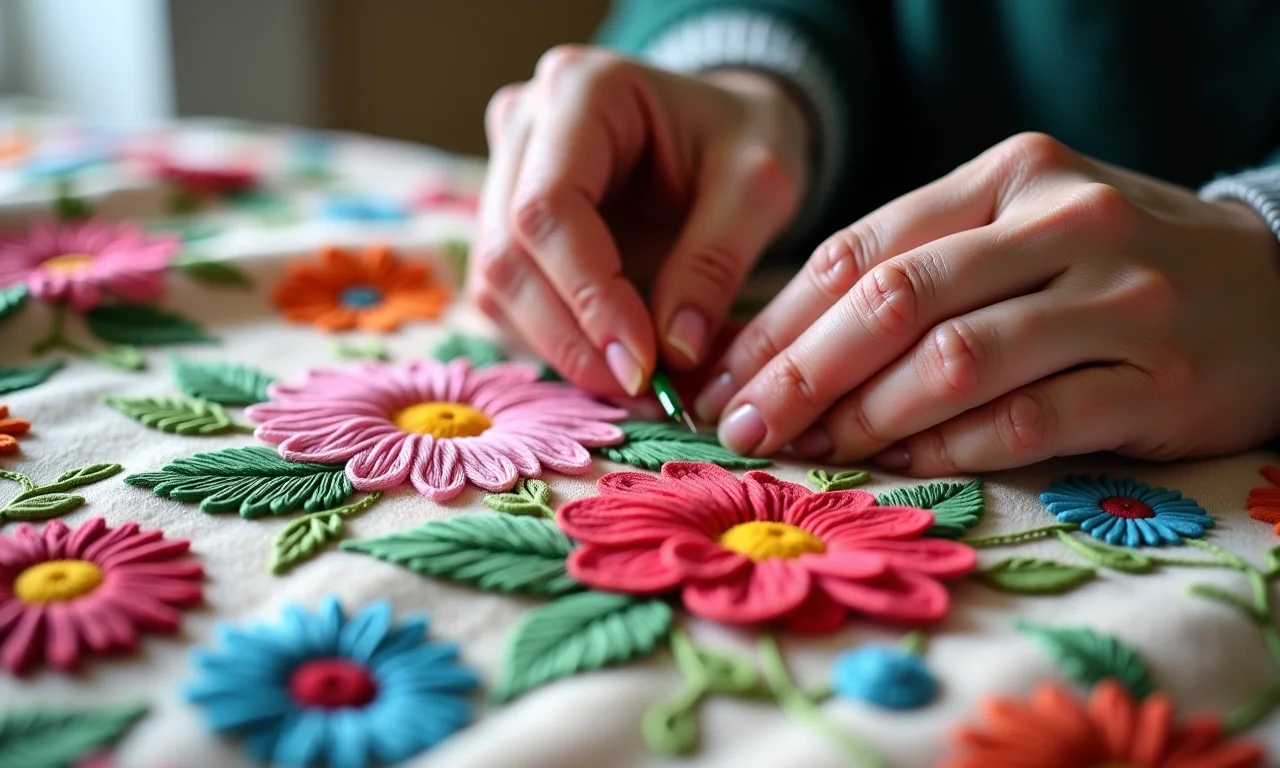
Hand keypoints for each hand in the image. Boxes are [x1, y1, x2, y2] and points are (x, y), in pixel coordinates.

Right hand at [470, 45, 808, 395]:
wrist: (725, 132)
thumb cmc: (746, 141)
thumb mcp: (759, 186)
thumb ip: (716, 262)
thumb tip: (674, 354)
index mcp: (582, 91)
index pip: (549, 207)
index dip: (588, 296)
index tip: (642, 363)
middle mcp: (523, 125)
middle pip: (508, 254)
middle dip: (571, 337)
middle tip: (639, 390)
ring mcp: (503, 174)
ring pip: (497, 286)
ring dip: (560, 349)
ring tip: (632, 385)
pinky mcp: (506, 225)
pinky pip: (508, 301)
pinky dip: (555, 344)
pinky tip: (611, 364)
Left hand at [698, 132, 1279, 473]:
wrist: (1275, 288)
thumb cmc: (1111, 265)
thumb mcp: (1019, 231)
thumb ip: (918, 269)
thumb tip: (785, 349)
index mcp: (1009, 176)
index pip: (861, 248)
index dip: (779, 322)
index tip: (722, 379)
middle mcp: (1063, 222)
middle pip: (895, 300)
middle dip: (801, 373)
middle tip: (743, 428)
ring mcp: (1118, 299)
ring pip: (955, 362)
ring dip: (866, 417)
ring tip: (813, 451)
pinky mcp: (1159, 379)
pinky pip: (1027, 422)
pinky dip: (951, 448)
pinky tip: (903, 463)